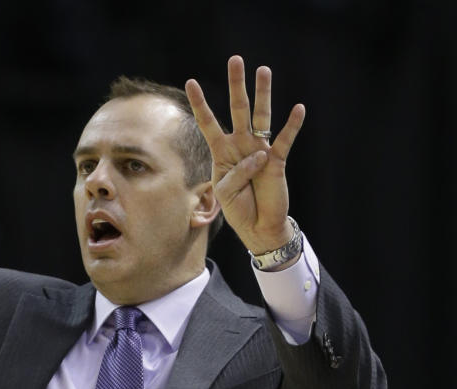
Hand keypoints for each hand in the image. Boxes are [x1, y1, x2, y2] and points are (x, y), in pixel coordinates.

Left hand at [185, 56, 304, 254]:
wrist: (258, 226)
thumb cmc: (238, 208)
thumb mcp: (225, 192)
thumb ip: (236, 172)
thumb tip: (258, 154)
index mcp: (222, 152)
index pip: (208, 122)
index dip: (200, 103)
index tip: (191, 82)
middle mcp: (241, 144)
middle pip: (238, 109)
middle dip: (237, 85)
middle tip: (236, 60)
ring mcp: (260, 149)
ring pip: (261, 116)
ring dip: (263, 94)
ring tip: (263, 71)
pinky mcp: (278, 160)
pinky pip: (285, 139)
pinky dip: (292, 125)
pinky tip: (298, 109)